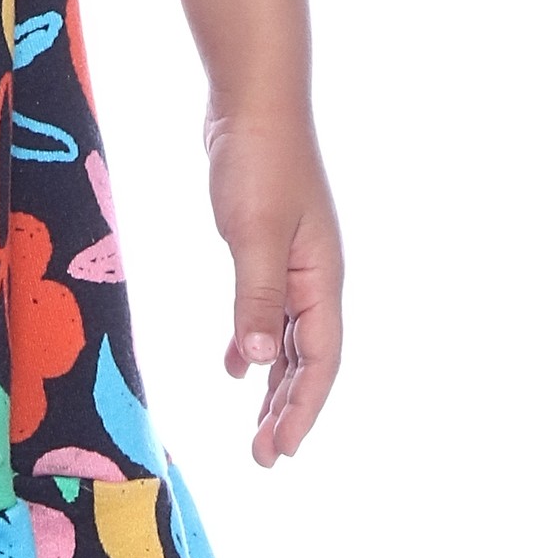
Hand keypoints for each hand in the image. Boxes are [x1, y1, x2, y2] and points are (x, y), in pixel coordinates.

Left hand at [205, 107, 342, 465]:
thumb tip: (260, 365)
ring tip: (253, 424)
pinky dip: (255, 340)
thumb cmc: (258, 162)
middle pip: (309, 358)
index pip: (321, 360)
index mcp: (321, 277)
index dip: (303, 409)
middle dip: (289, 408)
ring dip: (274, 381)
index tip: (279, 452)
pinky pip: (268, 309)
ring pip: (289, 337)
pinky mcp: (269, 245)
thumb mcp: (252, 235)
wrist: (252, 100)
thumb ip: (255, 299)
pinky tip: (236, 363)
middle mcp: (315, 275)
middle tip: (263, 457)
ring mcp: (294, 260)